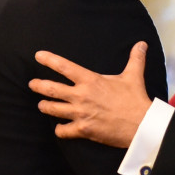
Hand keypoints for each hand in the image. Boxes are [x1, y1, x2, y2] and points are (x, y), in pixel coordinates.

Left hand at [29, 44, 151, 147]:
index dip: (49, 59)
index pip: (64, 66)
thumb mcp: (133, 76)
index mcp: (90, 80)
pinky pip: (63, 131)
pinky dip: (59, 129)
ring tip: (41, 105)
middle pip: (51, 89)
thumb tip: (142, 44)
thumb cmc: (136, 99)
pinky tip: (60, 128)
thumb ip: (135, 59)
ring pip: (52, 109)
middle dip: (38, 85)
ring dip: (45, 106)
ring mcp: (80, 113)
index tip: (38, 56)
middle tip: (33, 84)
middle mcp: (81, 96)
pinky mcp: (83, 129)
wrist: (141, 124)